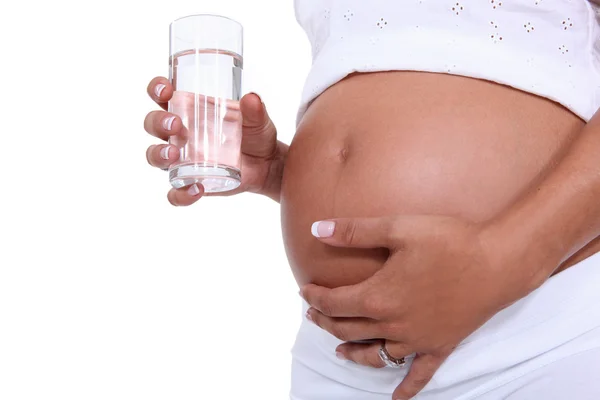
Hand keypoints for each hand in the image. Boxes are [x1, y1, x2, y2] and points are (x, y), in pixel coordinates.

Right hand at [144, 77, 284, 205]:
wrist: (267, 164)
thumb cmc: (255, 135)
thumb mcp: (257, 120)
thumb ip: (254, 110)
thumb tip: (251, 99)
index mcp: (189, 110)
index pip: (163, 95)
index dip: (157, 89)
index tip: (166, 90)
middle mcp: (179, 133)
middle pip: (153, 124)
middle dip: (158, 122)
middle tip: (175, 125)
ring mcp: (182, 159)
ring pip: (155, 156)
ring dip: (158, 154)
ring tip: (173, 155)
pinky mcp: (191, 181)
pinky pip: (175, 192)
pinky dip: (180, 194)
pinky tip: (196, 189)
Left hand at [301, 215, 529, 399]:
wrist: (498, 261)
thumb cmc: (449, 241)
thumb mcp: (398, 228)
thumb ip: (355, 231)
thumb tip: (316, 229)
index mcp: (379, 297)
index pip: (334, 303)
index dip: (314, 297)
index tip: (304, 290)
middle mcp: (394, 324)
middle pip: (348, 329)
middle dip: (325, 321)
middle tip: (313, 313)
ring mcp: (417, 340)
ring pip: (375, 355)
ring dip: (353, 353)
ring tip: (339, 350)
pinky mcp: (441, 346)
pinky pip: (420, 375)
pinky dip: (407, 388)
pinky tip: (396, 399)